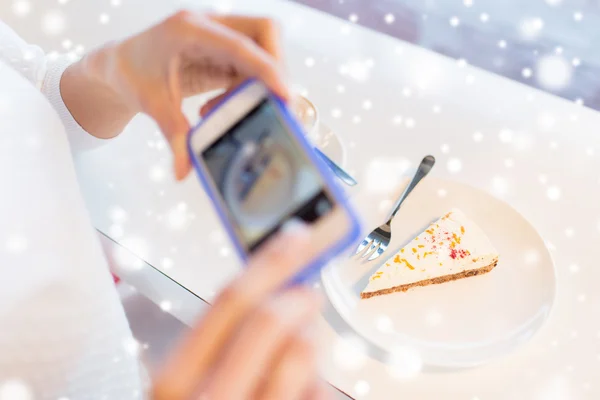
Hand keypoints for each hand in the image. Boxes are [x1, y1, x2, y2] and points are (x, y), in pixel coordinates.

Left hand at [86, 11, 289, 179]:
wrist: (119, 65)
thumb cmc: (130, 74)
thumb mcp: (152, 105)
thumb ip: (174, 135)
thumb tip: (184, 171)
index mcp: (188, 29)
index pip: (240, 45)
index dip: (268, 69)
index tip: (286, 95)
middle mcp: (208, 25)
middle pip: (264, 32)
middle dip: (276, 67)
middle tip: (276, 102)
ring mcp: (218, 34)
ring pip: (262, 48)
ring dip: (260, 81)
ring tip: (229, 109)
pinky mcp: (223, 49)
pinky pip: (250, 64)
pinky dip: (245, 87)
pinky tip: (219, 105)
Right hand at [151, 223, 330, 399]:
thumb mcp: (185, 383)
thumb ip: (220, 338)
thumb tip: (277, 286)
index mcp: (175, 379)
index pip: (230, 300)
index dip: (271, 260)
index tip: (298, 234)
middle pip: (272, 319)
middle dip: (299, 294)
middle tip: (308, 290)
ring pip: (303, 349)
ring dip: (310, 336)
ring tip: (301, 343)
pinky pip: (320, 390)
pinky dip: (316, 380)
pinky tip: (299, 387)